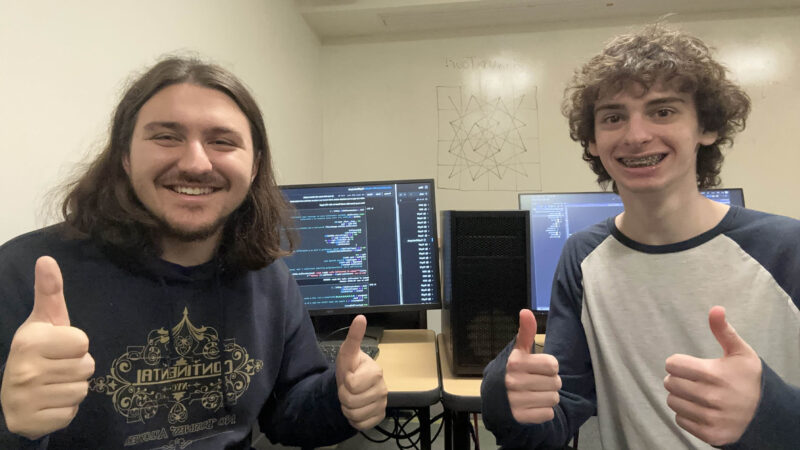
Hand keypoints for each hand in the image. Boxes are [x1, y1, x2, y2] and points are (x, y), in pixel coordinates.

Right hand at [0, 256, 94, 439]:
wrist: (11, 394)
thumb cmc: (37, 351)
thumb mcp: (43, 320)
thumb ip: (49, 291)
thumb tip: (47, 259)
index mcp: (29, 341)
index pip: (83, 343)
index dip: (76, 346)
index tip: (58, 347)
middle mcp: (24, 370)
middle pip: (86, 367)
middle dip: (77, 367)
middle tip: (56, 368)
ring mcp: (25, 399)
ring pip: (82, 391)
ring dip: (72, 388)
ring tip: (53, 384)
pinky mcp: (31, 422)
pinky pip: (71, 413)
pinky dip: (65, 409)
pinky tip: (48, 402)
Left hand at [335, 315, 386, 429]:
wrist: (352, 386)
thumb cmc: (351, 368)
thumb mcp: (347, 353)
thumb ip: (353, 337)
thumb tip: (361, 317)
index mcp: (376, 372)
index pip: (352, 384)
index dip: (345, 381)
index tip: (349, 375)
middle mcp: (382, 388)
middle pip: (351, 401)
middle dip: (343, 396)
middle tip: (348, 388)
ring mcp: (382, 404)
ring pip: (354, 414)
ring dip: (347, 408)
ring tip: (351, 397)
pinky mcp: (379, 417)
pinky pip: (360, 425)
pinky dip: (354, 420)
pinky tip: (357, 408)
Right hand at [505, 309, 560, 423]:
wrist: (494, 399)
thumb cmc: (511, 371)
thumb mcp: (517, 352)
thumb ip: (526, 333)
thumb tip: (526, 311)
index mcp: (515, 363)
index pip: (553, 365)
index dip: (549, 367)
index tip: (538, 369)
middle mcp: (514, 381)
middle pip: (556, 383)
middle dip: (549, 383)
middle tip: (536, 383)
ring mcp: (516, 400)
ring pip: (553, 399)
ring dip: (547, 397)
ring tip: (534, 394)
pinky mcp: (520, 417)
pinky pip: (548, 414)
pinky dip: (543, 412)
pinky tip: (531, 406)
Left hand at [664, 306, 761, 445]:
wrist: (768, 413)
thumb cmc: (750, 378)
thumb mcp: (740, 352)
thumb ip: (723, 331)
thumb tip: (715, 309)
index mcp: (714, 374)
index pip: (672, 365)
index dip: (678, 363)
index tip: (688, 366)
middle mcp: (711, 397)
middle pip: (669, 383)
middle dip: (676, 379)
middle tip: (691, 380)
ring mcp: (710, 417)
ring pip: (672, 402)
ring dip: (680, 397)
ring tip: (696, 394)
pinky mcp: (710, 434)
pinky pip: (680, 420)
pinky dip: (686, 414)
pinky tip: (701, 409)